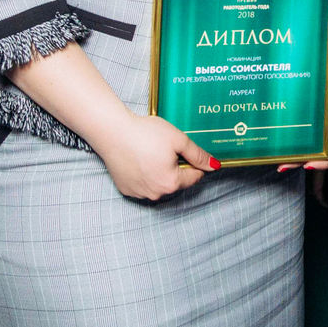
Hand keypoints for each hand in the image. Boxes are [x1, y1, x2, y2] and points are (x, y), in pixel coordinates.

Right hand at [94, 112, 218, 200]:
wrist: (113, 132)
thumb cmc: (146, 134)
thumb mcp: (178, 139)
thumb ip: (198, 154)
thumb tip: (214, 165)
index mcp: (172, 183)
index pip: (194, 177)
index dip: (193, 161)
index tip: (182, 149)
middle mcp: (156, 194)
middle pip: (176, 182)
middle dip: (176, 167)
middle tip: (164, 148)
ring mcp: (139, 194)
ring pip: (159, 184)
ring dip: (160, 172)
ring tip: (150, 152)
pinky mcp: (126, 189)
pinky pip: (143, 184)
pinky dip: (144, 174)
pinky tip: (138, 158)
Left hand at [285, 57, 327, 172]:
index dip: (325, 162)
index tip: (310, 164)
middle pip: (318, 154)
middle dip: (301, 162)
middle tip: (283, 165)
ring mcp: (319, 127)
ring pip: (308, 147)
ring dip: (294, 156)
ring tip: (276, 159)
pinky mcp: (308, 121)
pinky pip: (301, 135)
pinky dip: (290, 142)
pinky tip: (278, 143)